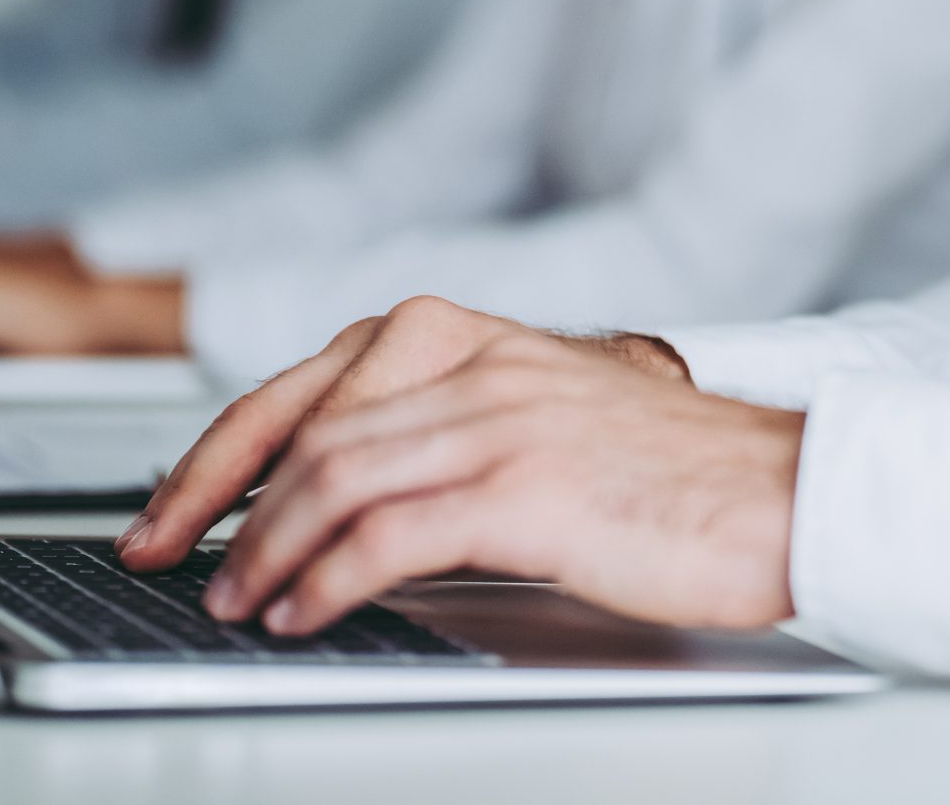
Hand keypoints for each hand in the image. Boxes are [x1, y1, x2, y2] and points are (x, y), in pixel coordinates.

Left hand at [119, 296, 690, 571]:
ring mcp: (499, 418)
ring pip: (331, 476)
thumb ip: (453, 431)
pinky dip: (323, 579)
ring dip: (260, 549)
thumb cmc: (679, 476)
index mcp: (476, 336)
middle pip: (303, 422)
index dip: (224, 447)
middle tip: (161, 553)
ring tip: (231, 601)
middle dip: (211, 494)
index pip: (313, 381)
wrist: (788, 492)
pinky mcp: (524, 487)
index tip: (175, 503)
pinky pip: (386, 533)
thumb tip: (346, 497)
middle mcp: (479, 360)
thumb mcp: (549, 420)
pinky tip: (302, 612)